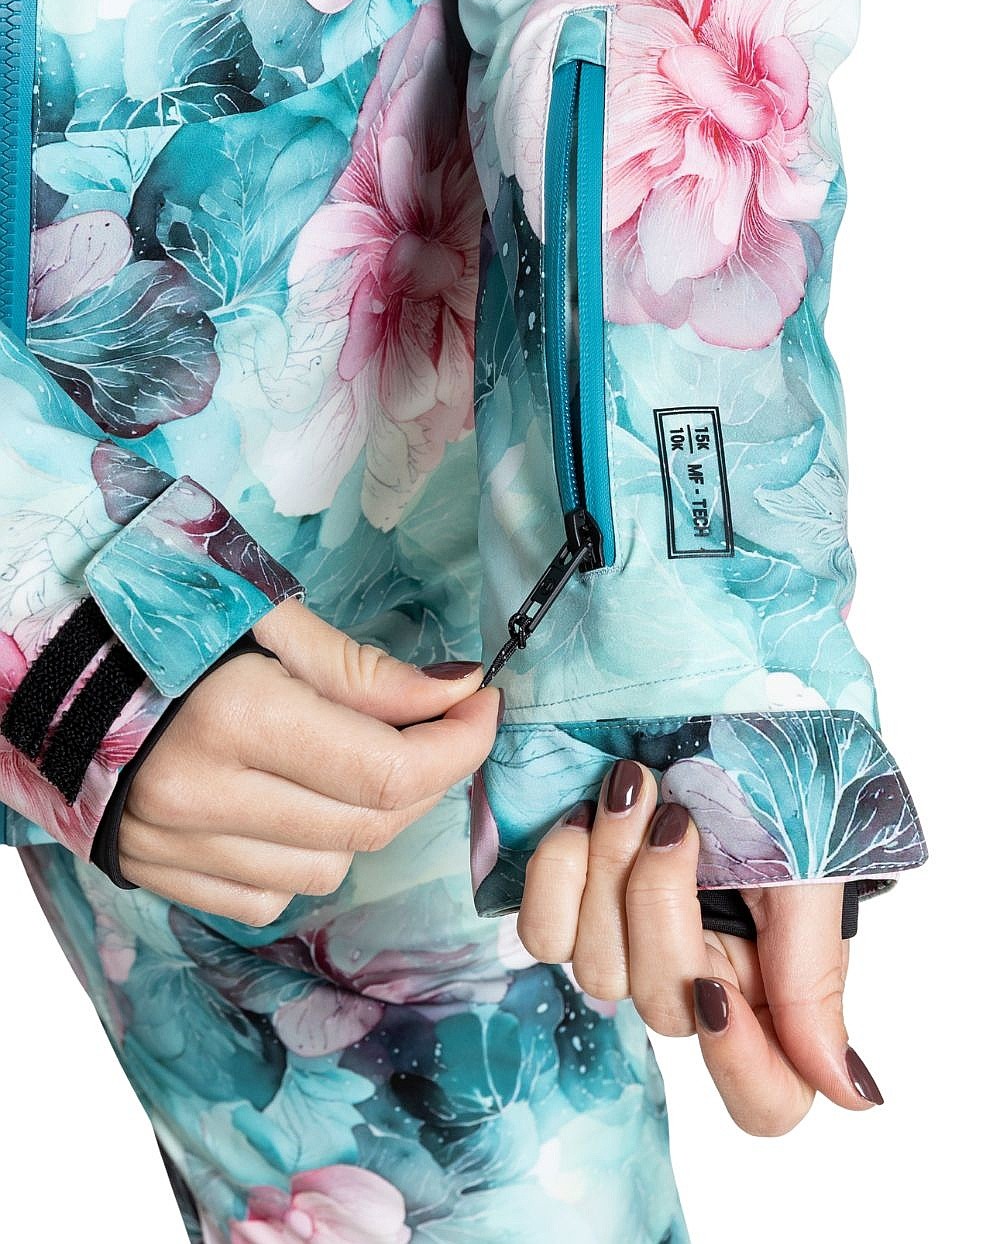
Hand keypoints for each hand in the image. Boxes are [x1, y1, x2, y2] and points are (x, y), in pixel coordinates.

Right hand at [117, 598, 500, 925]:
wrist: (46, 673)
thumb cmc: (164, 627)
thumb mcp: (264, 620)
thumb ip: (361, 669)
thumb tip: (459, 691)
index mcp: (235, 717)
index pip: (387, 770)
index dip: (458, 744)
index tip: (482, 706)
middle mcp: (205, 797)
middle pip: (370, 823)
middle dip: (425, 774)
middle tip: (432, 724)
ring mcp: (177, 849)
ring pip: (329, 868)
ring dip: (361, 817)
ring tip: (339, 757)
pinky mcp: (160, 878)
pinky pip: (272, 897)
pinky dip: (301, 855)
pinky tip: (283, 801)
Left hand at [517, 759, 884, 1135]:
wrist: (714, 699)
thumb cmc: (778, 777)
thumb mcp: (811, 866)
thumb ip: (815, 973)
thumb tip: (849, 1095)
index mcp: (770, 985)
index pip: (765, 1099)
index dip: (740, 1067)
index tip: (715, 984)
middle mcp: (698, 980)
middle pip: (664, 1010)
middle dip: (660, 903)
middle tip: (676, 816)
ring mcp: (629, 946)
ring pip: (596, 970)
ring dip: (609, 869)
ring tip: (632, 788)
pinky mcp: (572, 907)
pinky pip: (543, 932)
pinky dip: (558, 871)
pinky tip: (581, 815)